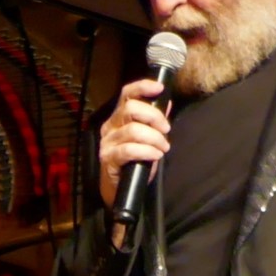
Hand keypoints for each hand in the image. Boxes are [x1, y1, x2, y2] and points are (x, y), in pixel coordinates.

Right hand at [98, 78, 171, 215]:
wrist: (122, 189)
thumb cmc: (136, 160)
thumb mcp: (149, 138)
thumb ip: (155, 120)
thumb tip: (166, 102)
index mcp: (119, 117)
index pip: (127, 94)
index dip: (142, 87)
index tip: (159, 88)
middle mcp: (110, 126)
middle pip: (131, 108)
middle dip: (154, 117)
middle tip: (166, 129)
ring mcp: (108, 142)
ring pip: (133, 130)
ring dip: (154, 138)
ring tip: (163, 147)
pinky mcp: (108, 158)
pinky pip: (129, 150)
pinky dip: (147, 151)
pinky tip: (156, 155)